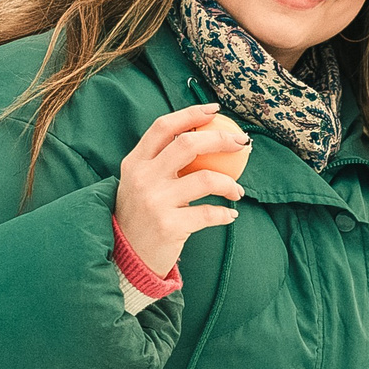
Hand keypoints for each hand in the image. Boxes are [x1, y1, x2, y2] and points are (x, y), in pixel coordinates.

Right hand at [117, 102, 250, 276]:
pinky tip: (231, 215)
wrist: (126, 258)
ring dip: (231, 184)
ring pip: (206, 179)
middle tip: (242, 143)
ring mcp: (155, 201)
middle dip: (222, 139)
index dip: (191, 113)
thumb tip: (203, 138)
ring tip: (238, 191)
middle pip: (188, 144)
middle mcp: (143, 178)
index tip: (215, 110)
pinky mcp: (169, 226)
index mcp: (135, 162)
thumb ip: (161, 162)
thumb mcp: (140, 184)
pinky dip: (225, 214)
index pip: (164, 126)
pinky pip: (208, 213)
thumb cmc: (141, 216)